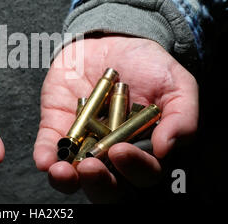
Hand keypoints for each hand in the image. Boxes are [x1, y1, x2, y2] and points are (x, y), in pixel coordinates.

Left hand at [33, 36, 197, 202]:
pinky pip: (49, 148)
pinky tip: (45, 160)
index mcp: (145, 152)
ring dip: (67, 180)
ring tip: (63, 172)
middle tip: (92, 167)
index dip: (134, 169)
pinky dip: (46, 156)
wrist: (114, 40)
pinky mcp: (57, 127)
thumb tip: (166, 149)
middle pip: (108, 188)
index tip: (122, 151)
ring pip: (74, 176)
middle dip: (99, 184)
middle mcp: (113, 155)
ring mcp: (83, 144)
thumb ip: (182, 117)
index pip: (143, 175)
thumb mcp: (177, 85)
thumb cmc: (150, 66)